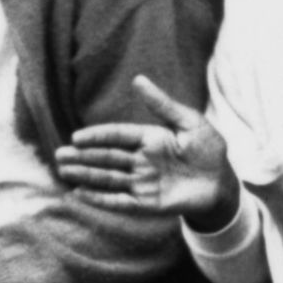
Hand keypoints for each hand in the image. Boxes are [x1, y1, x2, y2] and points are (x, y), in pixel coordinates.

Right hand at [58, 75, 240, 230]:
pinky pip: (119, 201)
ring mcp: (141, 183)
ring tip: (63, 170)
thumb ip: (163, 104)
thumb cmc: (210, 150)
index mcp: (149, 139)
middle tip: (59, 155)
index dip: (97, 136)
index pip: (118, 136)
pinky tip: (79, 194)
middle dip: (83, 157)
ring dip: (85, 175)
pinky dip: (100, 199)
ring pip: (108, 178)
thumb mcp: (191, 123)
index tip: (77, 137)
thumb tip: (137, 79)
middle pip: (106, 157)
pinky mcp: (146, 203)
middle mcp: (140, 161)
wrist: (223, 184)